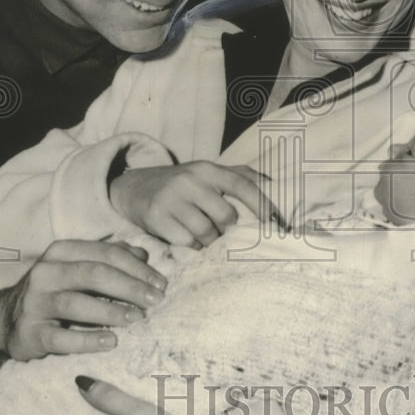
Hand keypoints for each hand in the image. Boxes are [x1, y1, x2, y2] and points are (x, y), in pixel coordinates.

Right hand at [0, 240, 166, 360]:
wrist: (7, 321)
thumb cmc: (56, 291)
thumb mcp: (80, 269)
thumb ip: (111, 259)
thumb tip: (144, 255)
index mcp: (62, 252)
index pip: (107, 254)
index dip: (138, 268)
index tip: (161, 284)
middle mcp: (46, 272)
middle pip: (95, 274)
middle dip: (131, 287)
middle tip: (156, 301)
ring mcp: (35, 303)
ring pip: (77, 303)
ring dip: (112, 311)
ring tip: (138, 319)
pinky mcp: (30, 332)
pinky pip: (61, 338)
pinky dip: (88, 340)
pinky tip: (111, 342)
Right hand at [109, 161, 283, 247]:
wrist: (136, 188)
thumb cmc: (182, 184)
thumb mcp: (207, 173)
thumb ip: (239, 175)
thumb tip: (272, 182)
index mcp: (208, 169)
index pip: (242, 186)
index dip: (263, 205)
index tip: (279, 224)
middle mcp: (190, 181)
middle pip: (225, 216)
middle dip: (228, 229)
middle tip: (221, 230)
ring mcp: (171, 199)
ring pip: (206, 232)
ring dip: (210, 240)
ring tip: (204, 234)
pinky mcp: (156, 217)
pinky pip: (186, 241)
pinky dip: (191, 245)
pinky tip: (187, 237)